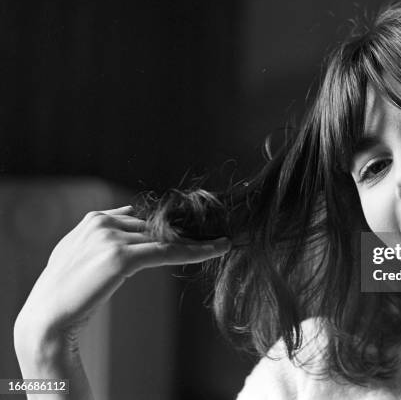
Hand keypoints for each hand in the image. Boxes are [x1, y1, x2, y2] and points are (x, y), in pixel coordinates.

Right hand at [14, 205, 229, 362]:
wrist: (48, 316)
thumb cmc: (66, 290)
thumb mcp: (80, 252)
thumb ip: (104, 232)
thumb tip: (130, 213)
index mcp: (96, 219)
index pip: (144, 221)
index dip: (172, 229)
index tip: (198, 229)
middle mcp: (104, 223)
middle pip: (157, 228)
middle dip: (185, 235)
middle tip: (216, 236)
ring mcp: (111, 238)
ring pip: (166, 239)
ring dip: (196, 242)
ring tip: (222, 242)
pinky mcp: (120, 256)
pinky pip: (168, 252)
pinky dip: (196, 251)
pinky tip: (218, 249)